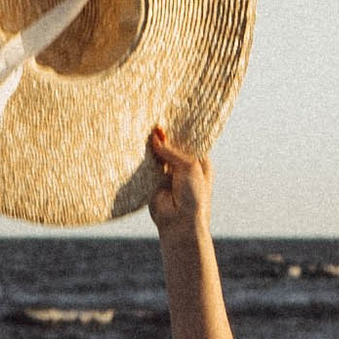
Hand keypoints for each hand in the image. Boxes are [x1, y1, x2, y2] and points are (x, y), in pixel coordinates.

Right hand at [145, 121, 211, 241]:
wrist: (180, 223)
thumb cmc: (194, 196)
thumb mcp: (189, 167)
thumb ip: (172, 151)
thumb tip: (156, 136)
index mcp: (200, 163)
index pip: (190, 142)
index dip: (181, 131)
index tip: (171, 115)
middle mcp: (184, 167)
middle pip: (173, 147)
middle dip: (165, 137)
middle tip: (154, 119)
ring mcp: (168, 175)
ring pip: (159, 155)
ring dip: (153, 146)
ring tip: (145, 128)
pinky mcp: (154, 182)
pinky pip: (148, 167)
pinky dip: (144, 158)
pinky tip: (138, 145)